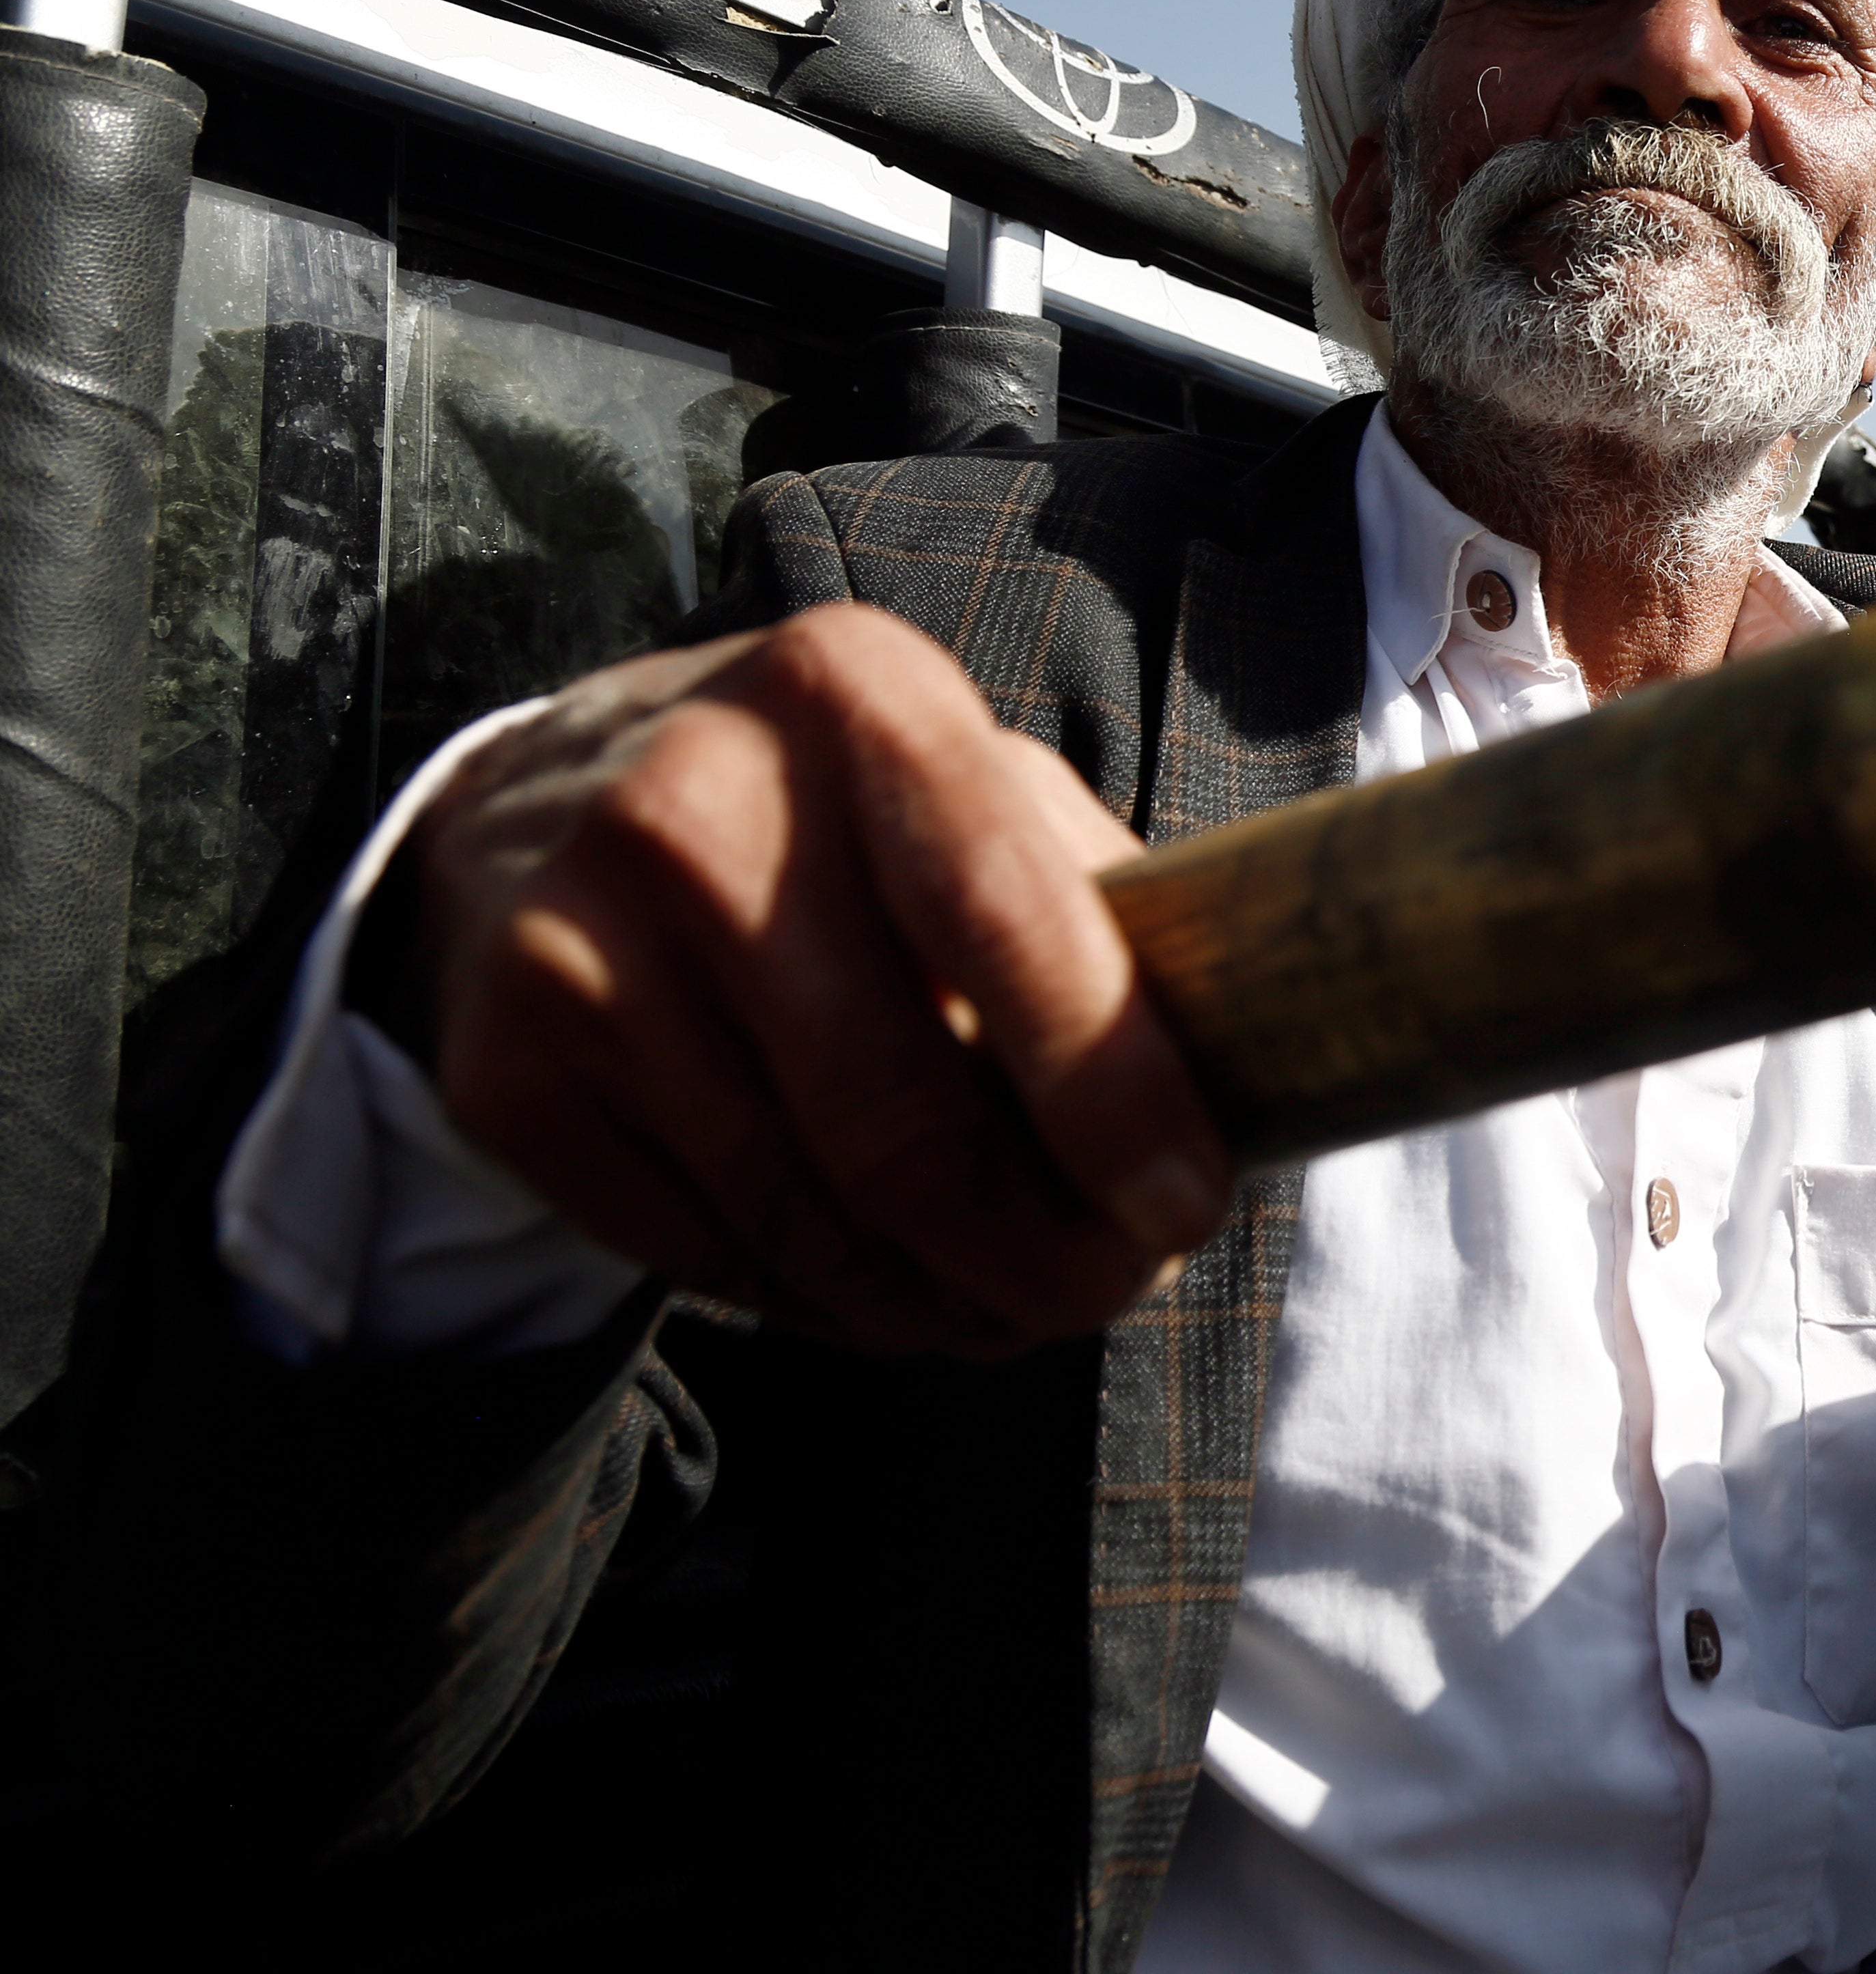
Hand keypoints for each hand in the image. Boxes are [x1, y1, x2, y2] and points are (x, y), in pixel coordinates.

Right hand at [394, 603, 1230, 1357]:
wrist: (539, 807)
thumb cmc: (832, 813)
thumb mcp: (965, 787)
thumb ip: (1094, 903)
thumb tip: (1241, 1078)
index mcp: (858, 695)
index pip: (1010, 918)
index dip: (1113, 1094)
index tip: (1187, 1211)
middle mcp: (698, 797)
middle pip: (903, 1114)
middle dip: (1035, 1251)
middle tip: (1106, 1297)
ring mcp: (579, 934)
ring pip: (806, 1210)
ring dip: (936, 1299)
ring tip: (1008, 1307)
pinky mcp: (507, 1063)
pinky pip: (704, 1249)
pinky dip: (818, 1301)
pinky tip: (873, 1285)